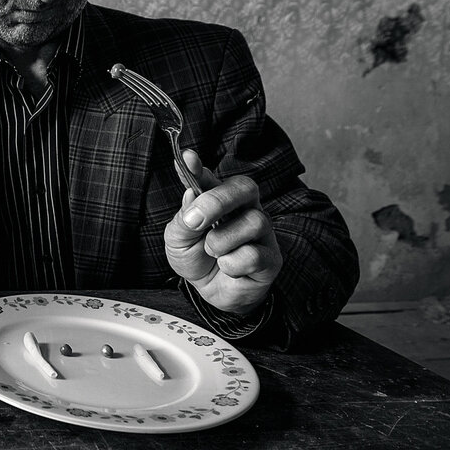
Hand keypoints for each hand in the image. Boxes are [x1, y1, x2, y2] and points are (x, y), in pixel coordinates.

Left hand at [164, 149, 282, 314]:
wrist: (209, 292)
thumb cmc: (196, 258)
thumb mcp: (178, 240)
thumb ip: (183, 219)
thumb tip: (190, 195)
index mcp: (217, 198)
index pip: (209, 177)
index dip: (198, 167)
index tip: (186, 158)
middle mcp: (243, 208)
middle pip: (245, 188)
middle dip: (218, 201)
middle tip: (195, 220)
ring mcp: (261, 232)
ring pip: (253, 222)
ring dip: (222, 242)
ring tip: (213, 252)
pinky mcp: (271, 257)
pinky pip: (254, 254)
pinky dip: (232, 264)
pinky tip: (229, 268)